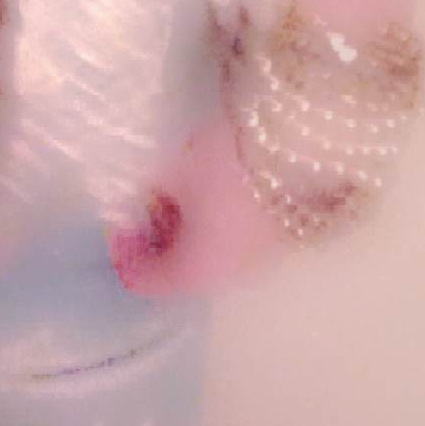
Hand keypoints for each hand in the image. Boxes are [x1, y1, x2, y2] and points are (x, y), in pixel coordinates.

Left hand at [108, 108, 284, 296]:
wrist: (308, 144)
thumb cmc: (229, 163)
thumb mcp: (175, 169)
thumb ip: (148, 191)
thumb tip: (135, 198)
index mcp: (196, 271)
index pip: (144, 280)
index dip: (122, 252)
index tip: (116, 218)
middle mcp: (229, 278)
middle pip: (178, 272)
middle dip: (155, 240)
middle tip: (142, 200)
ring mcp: (259, 261)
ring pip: (208, 257)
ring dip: (184, 231)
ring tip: (175, 187)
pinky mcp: (280, 239)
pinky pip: (234, 242)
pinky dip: (213, 224)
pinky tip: (209, 188)